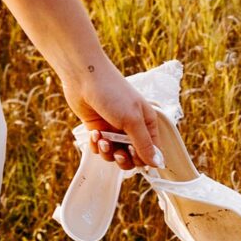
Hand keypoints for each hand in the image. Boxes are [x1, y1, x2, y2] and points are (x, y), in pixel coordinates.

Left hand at [60, 58, 160, 172]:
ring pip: (115, 155)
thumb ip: (144, 144)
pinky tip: (94, 133)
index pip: (152, 151)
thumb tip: (157, 163)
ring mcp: (114, 129)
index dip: (144, 159)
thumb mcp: (132, 119)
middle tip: (118, 152)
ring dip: (108, 152)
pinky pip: (100, 148)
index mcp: (147, 123)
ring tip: (102, 139)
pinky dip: (96, 145)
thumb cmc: (112, 92)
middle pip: (133, 158)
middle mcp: (132, 128)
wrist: (84, 77)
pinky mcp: (98, 129)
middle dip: (124, 159)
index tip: (133, 155)